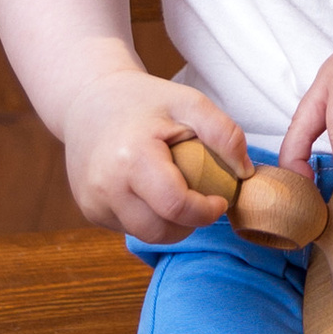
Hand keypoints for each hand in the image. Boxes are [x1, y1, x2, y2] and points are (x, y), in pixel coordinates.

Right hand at [58, 62, 252, 244]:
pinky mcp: (89, 210)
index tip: (220, 200)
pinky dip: (147, 216)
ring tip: (175, 191)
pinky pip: (128, 226)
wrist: (88, 98)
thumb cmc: (144, 101)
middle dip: (188, 223)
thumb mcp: (189, 102)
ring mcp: (93, 201)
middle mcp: (106, 185)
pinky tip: (148, 189)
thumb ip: (224, 133)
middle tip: (200, 199)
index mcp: (132, 157)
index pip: (175, 206)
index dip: (205, 211)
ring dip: (168, 223)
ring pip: (144, 234)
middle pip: (159, 231)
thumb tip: (244, 172)